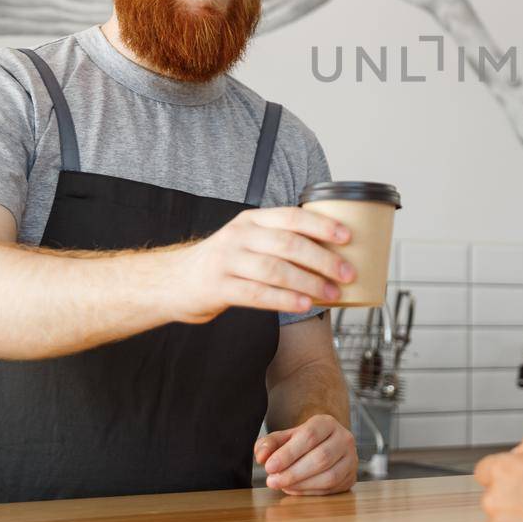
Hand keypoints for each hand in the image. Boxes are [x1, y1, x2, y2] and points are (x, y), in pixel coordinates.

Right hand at [167, 207, 353, 323]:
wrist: (174, 281)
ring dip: (309, 282)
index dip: (322, 225)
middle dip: (323, 258)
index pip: (292, 216)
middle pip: (288, 244)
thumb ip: (279, 241)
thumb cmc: (224, 263)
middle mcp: (240, 236)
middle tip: (347, 273)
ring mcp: (227, 261)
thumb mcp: (248, 240)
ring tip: (332, 293)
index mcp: (252, 220)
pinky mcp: (218, 287)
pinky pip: (258, 294)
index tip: (348, 237)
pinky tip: (305, 304)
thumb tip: (331, 254)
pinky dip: (285, 299)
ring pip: (275, 270)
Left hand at [254, 414, 357, 495]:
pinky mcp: (351, 478)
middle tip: (272, 481)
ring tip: (282, 485)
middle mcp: (344, 439)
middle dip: (293, 473)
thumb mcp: (284, 438)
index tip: (269, 466)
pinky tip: (294, 489)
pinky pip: (331, 489)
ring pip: (329, 476)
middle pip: (321, 458)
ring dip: (301, 485)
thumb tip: (261, 456)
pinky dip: (309, 492)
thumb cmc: (302, 442)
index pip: (310, 436)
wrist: (324, 445)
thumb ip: (269, 444)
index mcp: (327, 423)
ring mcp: (351, 459)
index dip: (288, 453)